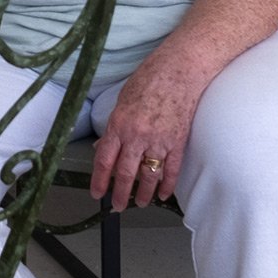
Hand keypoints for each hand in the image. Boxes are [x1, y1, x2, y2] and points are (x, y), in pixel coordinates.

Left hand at [90, 51, 204, 208]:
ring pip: (148, 175)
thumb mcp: (122, 100)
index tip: (97, 193)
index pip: (105, 160)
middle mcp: (137, 136)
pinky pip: (171, 169)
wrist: (179, 70)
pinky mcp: (178, 141)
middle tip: (117, 206)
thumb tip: (103, 147)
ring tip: (140, 203)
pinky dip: (167, 185)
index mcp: (119, 124)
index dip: (99, 180)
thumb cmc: (149, 80)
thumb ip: (113, 127)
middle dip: (119, 194)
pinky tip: (162, 194)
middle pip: (125, 173)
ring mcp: (159, 140)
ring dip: (142, 193)